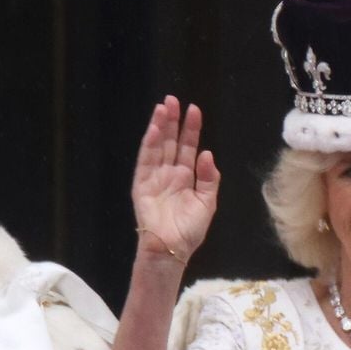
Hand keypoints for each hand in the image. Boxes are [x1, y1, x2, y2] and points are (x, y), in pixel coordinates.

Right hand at [132, 94, 219, 264]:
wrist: (171, 249)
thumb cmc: (189, 231)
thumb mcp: (207, 203)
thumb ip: (209, 179)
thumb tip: (207, 154)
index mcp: (185, 178)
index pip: (187, 148)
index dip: (190, 129)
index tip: (194, 110)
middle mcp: (169, 174)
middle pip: (170, 142)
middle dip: (173, 122)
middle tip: (174, 100)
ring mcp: (154, 178)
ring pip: (157, 147)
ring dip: (159, 127)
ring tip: (163, 108)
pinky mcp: (141, 185)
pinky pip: (145, 161)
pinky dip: (149, 145)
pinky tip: (154, 130)